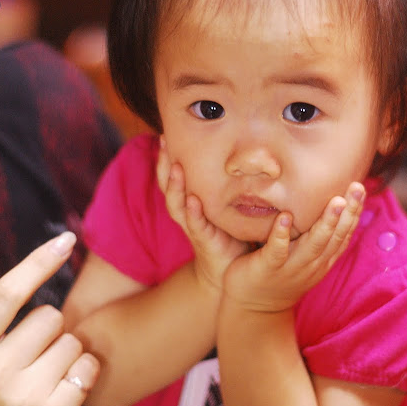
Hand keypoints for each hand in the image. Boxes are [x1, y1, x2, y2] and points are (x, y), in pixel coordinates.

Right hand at [0, 232, 98, 405]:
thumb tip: (43, 258)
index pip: (4, 294)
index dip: (38, 262)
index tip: (66, 240)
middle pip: (49, 316)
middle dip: (49, 332)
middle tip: (31, 361)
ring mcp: (20, 396)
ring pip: (73, 341)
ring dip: (67, 355)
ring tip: (44, 379)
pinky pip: (88, 366)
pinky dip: (83, 374)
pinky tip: (62, 392)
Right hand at [156, 138, 247, 292]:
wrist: (229, 270)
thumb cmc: (229, 233)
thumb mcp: (226, 205)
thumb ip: (228, 184)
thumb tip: (244, 152)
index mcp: (189, 202)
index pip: (173, 176)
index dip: (166, 157)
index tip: (164, 135)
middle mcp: (186, 212)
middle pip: (168, 186)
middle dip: (163, 165)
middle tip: (162, 142)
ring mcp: (193, 227)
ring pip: (176, 204)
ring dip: (175, 186)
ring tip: (176, 168)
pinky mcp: (204, 241)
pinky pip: (195, 226)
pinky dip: (192, 213)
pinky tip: (192, 200)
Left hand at [222, 182, 364, 312]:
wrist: (252, 309)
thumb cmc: (277, 273)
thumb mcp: (302, 255)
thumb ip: (312, 233)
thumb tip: (319, 196)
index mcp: (321, 259)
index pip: (344, 234)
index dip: (354, 213)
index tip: (360, 189)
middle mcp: (312, 263)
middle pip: (336, 237)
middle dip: (348, 212)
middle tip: (357, 188)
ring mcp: (291, 267)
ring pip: (314, 244)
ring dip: (326, 223)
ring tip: (336, 201)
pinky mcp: (268, 268)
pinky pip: (277, 251)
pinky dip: (282, 235)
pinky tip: (285, 217)